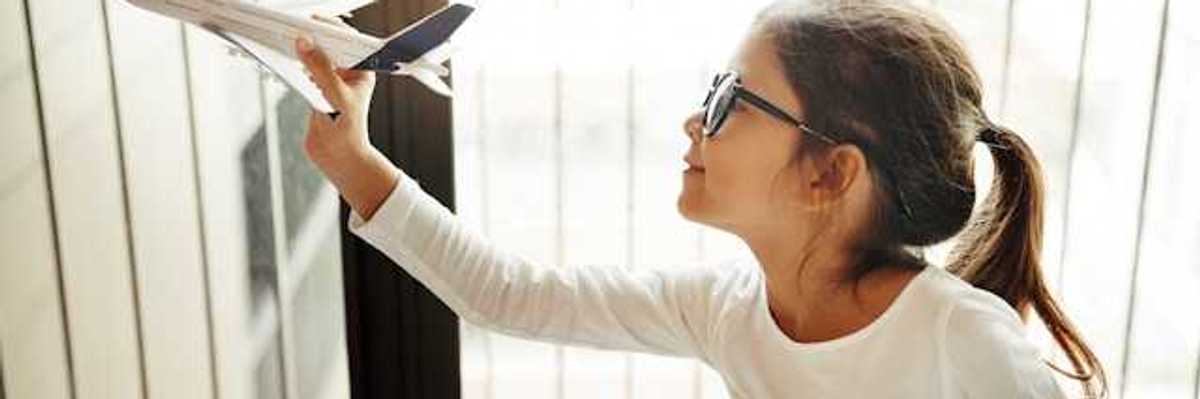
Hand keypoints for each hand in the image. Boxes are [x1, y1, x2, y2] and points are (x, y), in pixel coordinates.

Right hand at [295, 35, 375, 166]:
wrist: (338, 158)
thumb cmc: (348, 132)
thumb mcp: (335, 96)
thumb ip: (320, 68)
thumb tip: (305, 44)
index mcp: (361, 70)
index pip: (346, 40)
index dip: (329, 28)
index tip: (311, 22)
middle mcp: (347, 74)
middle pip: (327, 46)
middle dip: (311, 38)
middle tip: (294, 31)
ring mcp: (330, 82)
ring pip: (314, 58)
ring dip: (300, 51)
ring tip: (286, 43)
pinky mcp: (315, 91)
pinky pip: (303, 71)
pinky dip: (294, 65)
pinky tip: (284, 60)